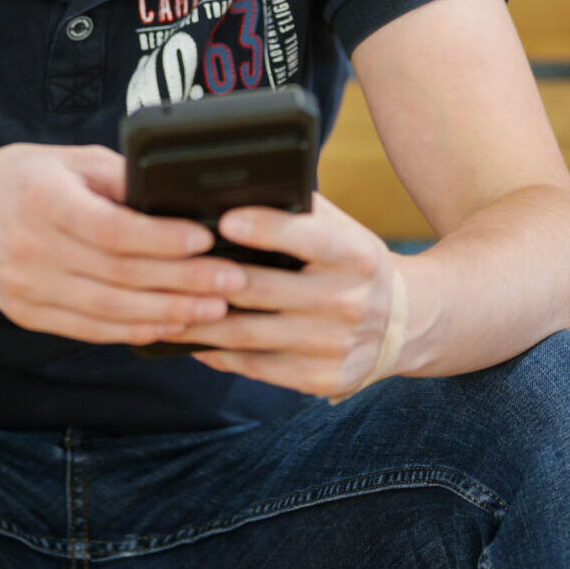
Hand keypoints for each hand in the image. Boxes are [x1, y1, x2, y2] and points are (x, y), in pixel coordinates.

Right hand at [0, 145, 248, 346]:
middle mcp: (31, 249)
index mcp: (42, 200)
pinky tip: (170, 325)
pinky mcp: (28, 315)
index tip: (204, 239)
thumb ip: (119, 179)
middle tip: (232, 281)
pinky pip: (90, 330)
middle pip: (118, 275)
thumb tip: (180, 197)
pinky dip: (134, 331)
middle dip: (183, 282)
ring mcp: (27, 288)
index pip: (110, 230)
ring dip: (168, 314)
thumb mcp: (68, 161)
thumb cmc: (20, 179)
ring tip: (214, 310)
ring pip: (109, 311)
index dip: (161, 240)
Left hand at [164, 193, 400, 397]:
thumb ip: (298, 210)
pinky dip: (219, 354)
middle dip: (208, 280)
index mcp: (355, 254)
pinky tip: (194, 340)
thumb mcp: (343, 230)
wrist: (406, 320)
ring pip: (250, 334)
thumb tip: (233, 189)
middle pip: (263, 290)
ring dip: (200, 322)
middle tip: (164, 269)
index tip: (224, 220)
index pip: (308, 237)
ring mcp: (336, 345)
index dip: (266, 228)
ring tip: (163, 307)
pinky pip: (257, 367)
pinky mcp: (323, 378)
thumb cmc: (352, 263)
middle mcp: (350, 301)